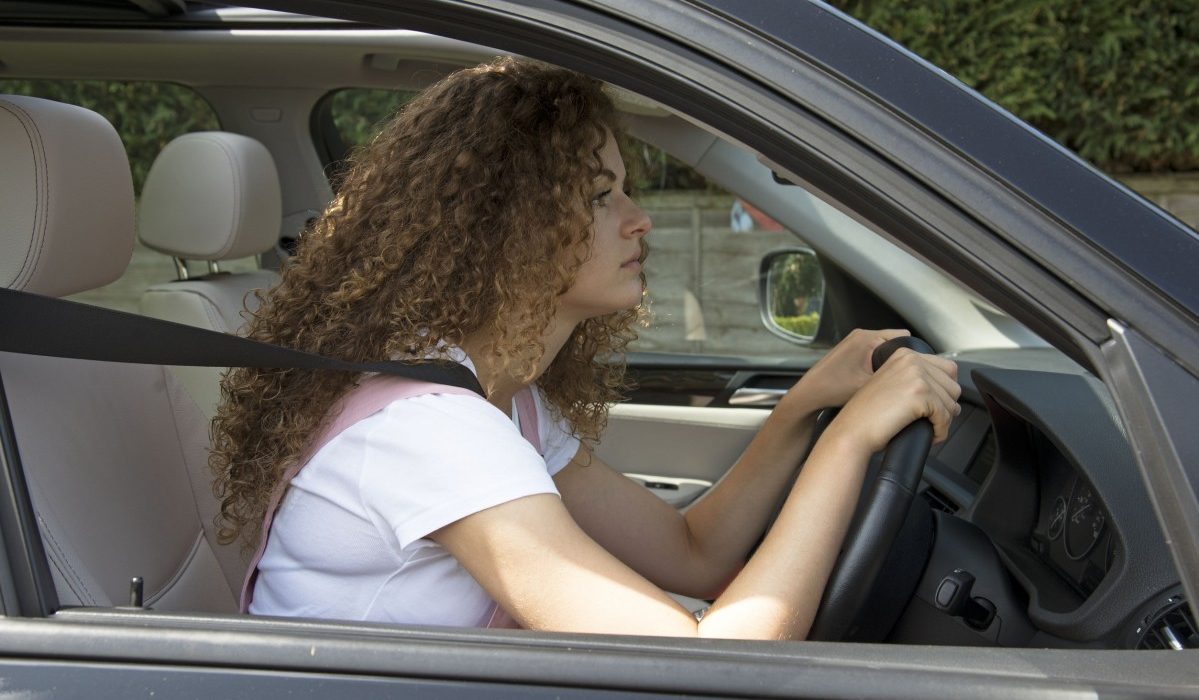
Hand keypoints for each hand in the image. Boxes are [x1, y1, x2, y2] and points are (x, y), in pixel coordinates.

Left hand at [788, 328, 911, 409]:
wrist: (809, 395)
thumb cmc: (833, 389)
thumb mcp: (869, 385)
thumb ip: (893, 377)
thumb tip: (912, 378)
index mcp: (867, 338)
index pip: (904, 336)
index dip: (912, 352)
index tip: (915, 367)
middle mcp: (860, 334)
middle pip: (894, 341)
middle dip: (901, 356)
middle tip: (904, 374)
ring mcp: (854, 341)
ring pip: (883, 347)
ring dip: (888, 360)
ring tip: (889, 376)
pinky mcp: (849, 349)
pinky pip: (872, 351)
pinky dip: (876, 362)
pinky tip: (875, 377)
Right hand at [825, 348, 960, 453]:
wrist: (852, 429)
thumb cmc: (867, 415)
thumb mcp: (891, 384)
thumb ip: (914, 379)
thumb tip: (947, 393)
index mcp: (904, 354)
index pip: (947, 368)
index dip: (945, 391)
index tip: (938, 405)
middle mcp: (912, 360)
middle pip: (953, 384)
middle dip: (947, 406)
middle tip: (934, 421)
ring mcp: (916, 375)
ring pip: (951, 401)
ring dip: (945, 420)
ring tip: (931, 428)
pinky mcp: (920, 393)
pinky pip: (945, 415)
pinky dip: (941, 430)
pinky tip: (930, 435)